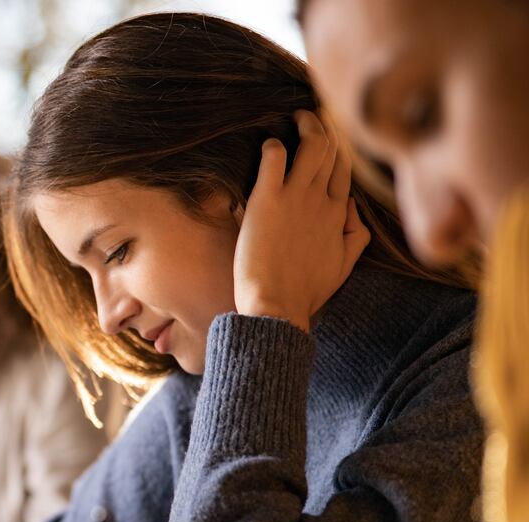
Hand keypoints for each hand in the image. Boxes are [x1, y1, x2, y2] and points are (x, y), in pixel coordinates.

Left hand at [233, 109, 369, 332]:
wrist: (278, 306)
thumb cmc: (305, 292)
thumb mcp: (342, 265)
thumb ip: (354, 235)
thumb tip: (353, 210)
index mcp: (338, 215)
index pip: (345, 171)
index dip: (340, 150)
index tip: (332, 136)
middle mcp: (321, 201)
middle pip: (331, 152)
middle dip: (324, 129)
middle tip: (311, 115)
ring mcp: (296, 198)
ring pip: (311, 147)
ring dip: (306, 127)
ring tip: (297, 116)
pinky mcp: (267, 201)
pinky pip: (274, 159)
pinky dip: (273, 146)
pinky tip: (270, 144)